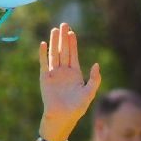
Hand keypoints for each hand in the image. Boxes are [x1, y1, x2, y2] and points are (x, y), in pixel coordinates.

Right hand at [38, 23, 101, 140]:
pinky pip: (44, 63)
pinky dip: (43, 54)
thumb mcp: (89, 92)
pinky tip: (44, 44)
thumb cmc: (77, 107)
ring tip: (54, 30)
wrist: (63, 117)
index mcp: (75, 73)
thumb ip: (94, 79)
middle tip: (63, 24)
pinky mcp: (45, 78)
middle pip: (63, 50)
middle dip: (63, 37)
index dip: (73, 43)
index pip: (73, 54)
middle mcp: (63, 71)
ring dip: (54, 42)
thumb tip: (96, 64)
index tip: (72, 32)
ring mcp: (54, 73)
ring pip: (54, 54)